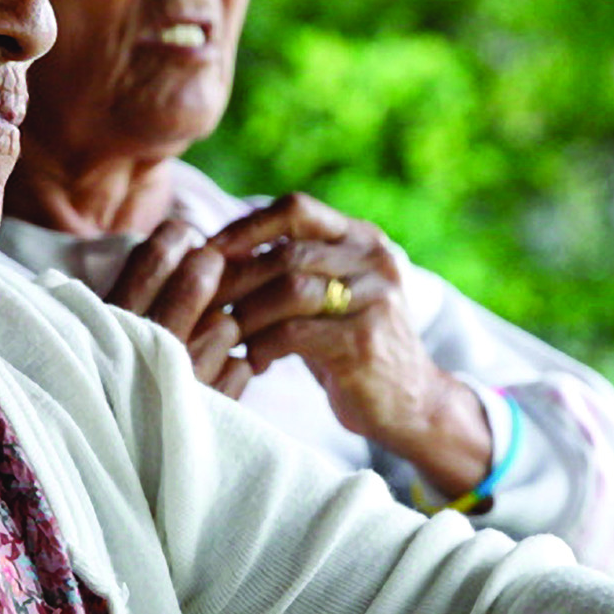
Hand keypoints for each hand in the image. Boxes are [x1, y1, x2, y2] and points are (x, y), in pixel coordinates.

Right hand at [102, 218, 252, 398]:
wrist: (113, 477)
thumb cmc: (106, 395)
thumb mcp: (100, 344)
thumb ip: (130, 299)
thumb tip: (170, 243)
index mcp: (108, 329)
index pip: (149, 261)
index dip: (174, 240)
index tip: (186, 235)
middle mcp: (144, 353)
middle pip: (197, 281)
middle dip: (212, 266)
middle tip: (215, 265)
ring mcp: (183, 383)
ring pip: (228, 325)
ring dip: (227, 327)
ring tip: (211, 340)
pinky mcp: (213, 414)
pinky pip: (242, 368)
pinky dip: (237, 370)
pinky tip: (218, 381)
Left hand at [206, 192, 491, 496]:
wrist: (412, 404)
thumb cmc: (352, 347)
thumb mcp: (331, 295)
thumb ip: (293, 266)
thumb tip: (216, 250)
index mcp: (362, 238)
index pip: (296, 209)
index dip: (246, 227)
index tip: (208, 252)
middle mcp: (373, 259)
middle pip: (287, 252)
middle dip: (236, 278)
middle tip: (201, 304)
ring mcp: (374, 298)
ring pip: (290, 289)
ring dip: (246, 314)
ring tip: (225, 335)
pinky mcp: (364, 340)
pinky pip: (296, 333)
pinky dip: (264, 346)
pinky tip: (253, 362)